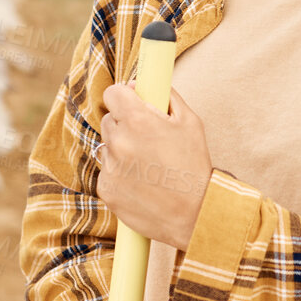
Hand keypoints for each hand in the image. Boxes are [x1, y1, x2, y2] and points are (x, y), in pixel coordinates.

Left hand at [95, 79, 210, 249]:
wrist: (195, 214)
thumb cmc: (195, 167)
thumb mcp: (190, 122)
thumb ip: (166, 98)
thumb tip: (144, 85)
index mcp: (138, 120)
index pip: (112, 94)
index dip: (123, 97)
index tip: (131, 103)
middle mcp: (119, 142)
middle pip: (109, 121)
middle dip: (125, 125)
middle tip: (148, 139)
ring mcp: (110, 167)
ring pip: (107, 148)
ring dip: (122, 151)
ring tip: (149, 166)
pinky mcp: (106, 189)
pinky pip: (107, 173)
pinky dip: (120, 175)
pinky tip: (142, 183)